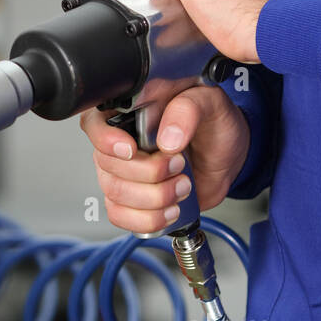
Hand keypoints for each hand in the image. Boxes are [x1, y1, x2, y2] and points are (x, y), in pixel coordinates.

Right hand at [81, 85, 249, 234]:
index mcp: (127, 111)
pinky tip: (170, 208)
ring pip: (115, 194)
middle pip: (107, 165)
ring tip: (182, 186)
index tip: (132, 149)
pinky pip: (121, 217)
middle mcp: (118, 143)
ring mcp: (121, 174)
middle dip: (149, 172)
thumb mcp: (209, 102)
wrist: (225, 157)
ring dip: (155, 197)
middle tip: (179, 164)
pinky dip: (149, 219)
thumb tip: (168, 138)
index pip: (94, 124)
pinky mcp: (131, 200)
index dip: (106, 140)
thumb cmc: (212, 124)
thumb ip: (188, 110)